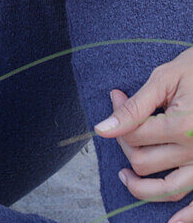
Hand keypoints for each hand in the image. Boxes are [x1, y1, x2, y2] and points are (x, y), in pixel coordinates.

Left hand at [94, 47, 192, 221]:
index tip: (116, 96)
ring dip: (141, 188)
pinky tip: (170, 221)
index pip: (135, 135)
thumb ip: (135, 107)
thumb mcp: (164, 79)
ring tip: (125, 175)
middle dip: (125, 143)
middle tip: (123, 121)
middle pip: (145, 163)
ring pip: (167, 190)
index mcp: (183, 126)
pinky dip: (186, 217)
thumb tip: (102, 129)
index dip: (117, 117)